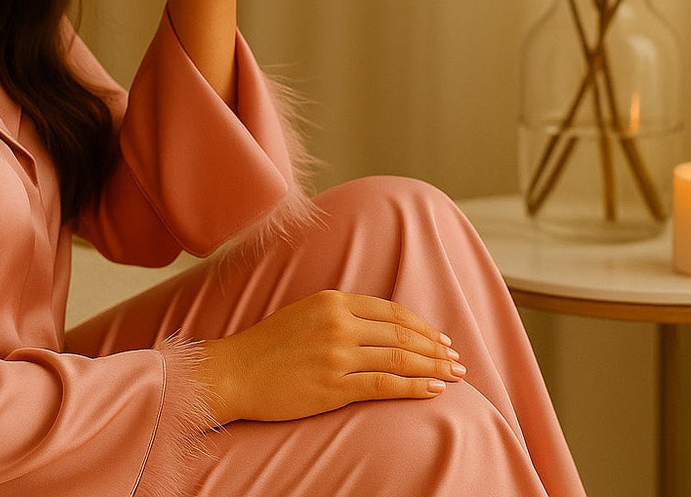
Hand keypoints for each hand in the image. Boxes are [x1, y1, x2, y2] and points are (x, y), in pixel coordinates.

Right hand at [197, 290, 464, 423]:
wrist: (232, 373)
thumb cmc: (264, 347)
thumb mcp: (303, 314)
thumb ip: (339, 314)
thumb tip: (380, 327)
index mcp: (331, 300)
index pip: (391, 311)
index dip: (421, 325)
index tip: (440, 338)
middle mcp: (338, 323)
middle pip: (402, 334)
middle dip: (435, 347)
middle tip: (457, 359)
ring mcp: (337, 355)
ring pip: (400, 359)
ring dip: (433, 367)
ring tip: (455, 376)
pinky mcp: (334, 386)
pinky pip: (385, 385)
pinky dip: (414, 387)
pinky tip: (433, 391)